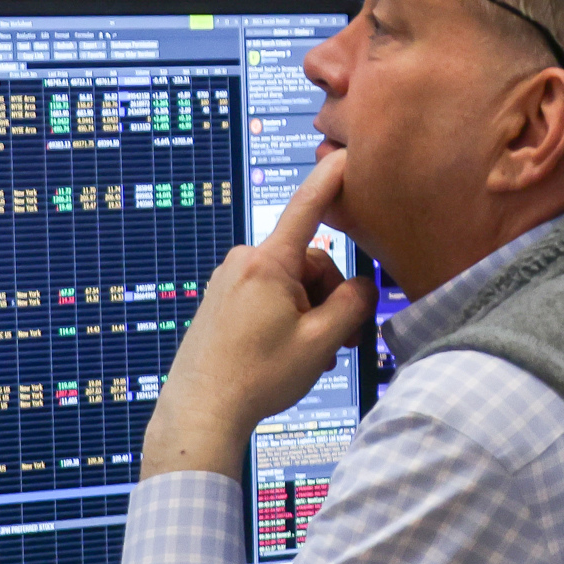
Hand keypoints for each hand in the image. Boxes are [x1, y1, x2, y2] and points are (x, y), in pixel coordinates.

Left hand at [142, 147, 368, 482]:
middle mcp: (244, 262)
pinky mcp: (222, 299)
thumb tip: (364, 287)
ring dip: (309, 314)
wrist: (199, 411)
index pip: (308, 207)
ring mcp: (229, 280)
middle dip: (330, 297)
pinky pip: (268, 297)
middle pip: (310, 263)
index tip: (347, 152)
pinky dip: (286, 319)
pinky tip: (286, 354)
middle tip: (339, 343)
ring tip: (310, 358)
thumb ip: (353, 306)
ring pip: (291, 284)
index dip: (331, 177)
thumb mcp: (320, 342)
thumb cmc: (257, 378)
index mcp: (269, 264)